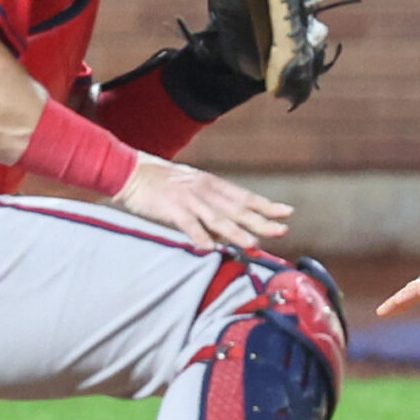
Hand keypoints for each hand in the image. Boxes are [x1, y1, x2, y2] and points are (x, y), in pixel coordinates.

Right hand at [113, 154, 291, 246]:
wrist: (132, 172)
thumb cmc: (163, 183)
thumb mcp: (193, 188)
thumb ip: (212, 205)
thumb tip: (231, 226)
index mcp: (213, 185)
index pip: (246, 197)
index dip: (267, 206)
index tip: (287, 213)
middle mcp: (205, 191)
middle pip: (238, 209)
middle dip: (261, 221)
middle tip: (282, 230)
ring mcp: (189, 200)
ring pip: (217, 218)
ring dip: (236, 232)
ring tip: (253, 244)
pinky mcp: (171, 208)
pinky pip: (188, 224)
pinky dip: (200, 236)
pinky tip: (211, 248)